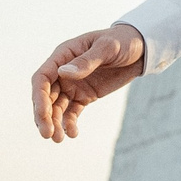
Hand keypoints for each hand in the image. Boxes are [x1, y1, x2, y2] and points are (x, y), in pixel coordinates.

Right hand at [31, 24, 145, 142]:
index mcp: (63, 55)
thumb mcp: (108, 47)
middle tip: (48, 134)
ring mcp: (72, 85)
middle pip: (45, 96)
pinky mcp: (84, 96)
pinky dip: (70, 123)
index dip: (39, 96)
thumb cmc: (122, 41)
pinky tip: (73, 134)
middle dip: (44, 116)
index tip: (42, 114)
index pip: (42, 78)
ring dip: (55, 123)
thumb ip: (87, 61)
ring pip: (56, 107)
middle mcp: (63, 72)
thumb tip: (63, 73)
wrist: (141, 48)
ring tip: (59, 139)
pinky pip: (72, 112)